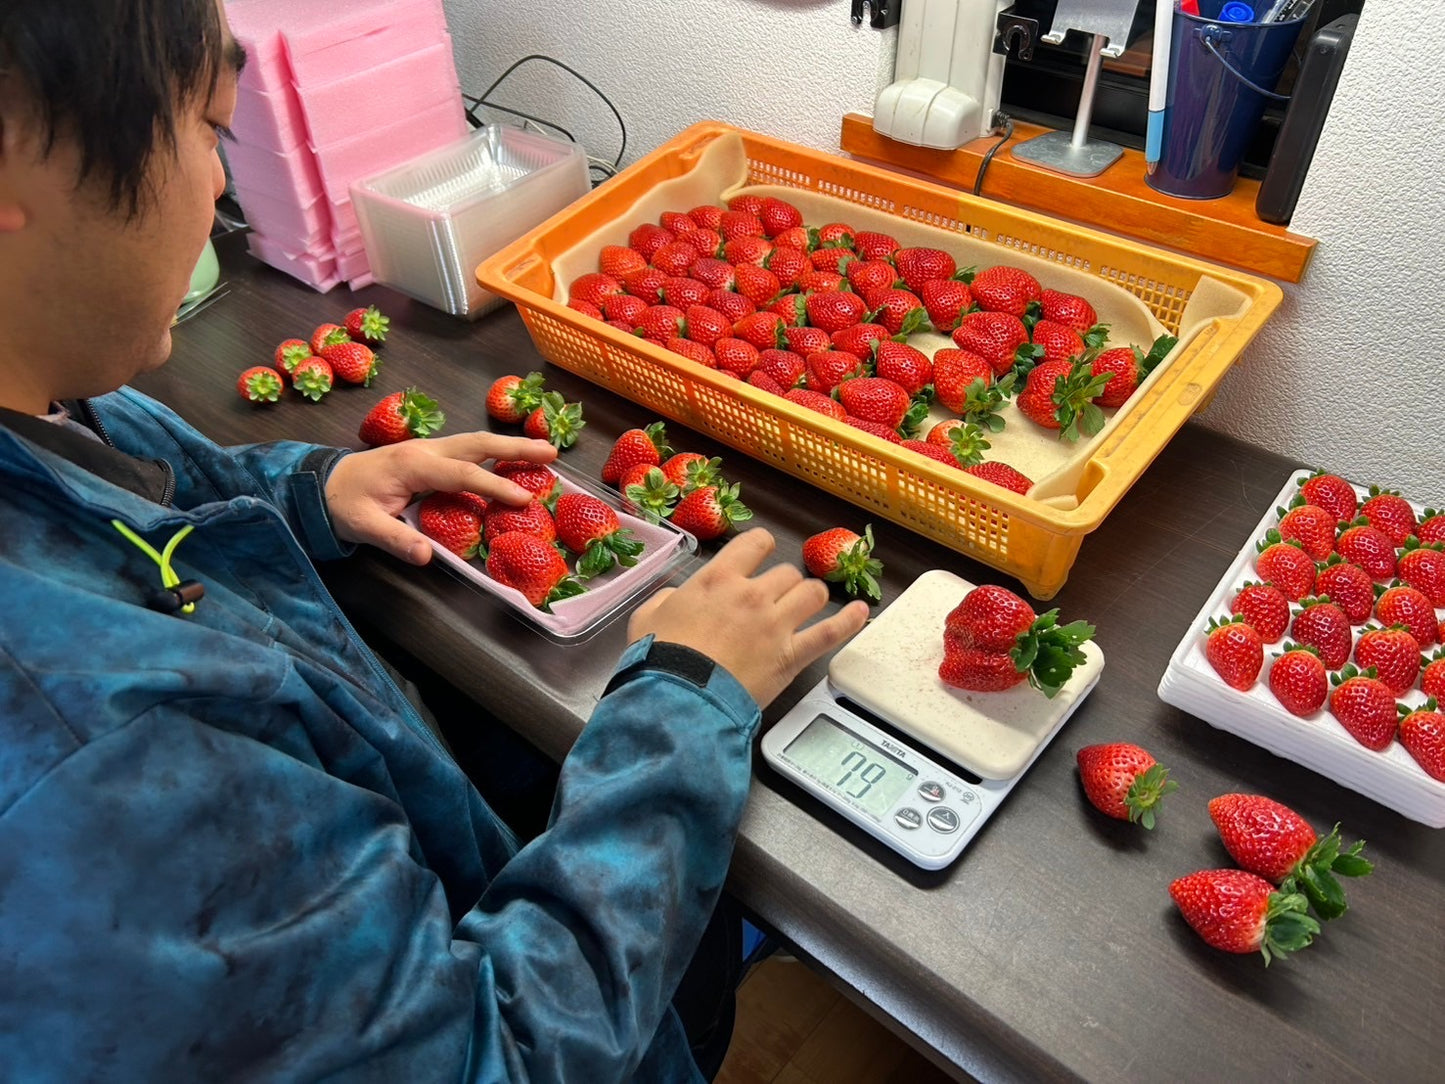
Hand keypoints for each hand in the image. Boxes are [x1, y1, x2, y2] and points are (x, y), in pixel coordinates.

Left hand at [324, 432, 555, 563]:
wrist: (322, 483)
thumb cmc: (343, 503)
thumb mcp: (362, 526)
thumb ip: (394, 539)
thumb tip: (426, 557)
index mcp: (412, 465)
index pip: (462, 474)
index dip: (494, 486)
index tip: (523, 499)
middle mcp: (426, 450)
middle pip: (478, 444)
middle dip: (516, 449)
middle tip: (552, 452)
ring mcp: (429, 449)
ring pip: (476, 443)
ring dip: (511, 447)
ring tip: (545, 453)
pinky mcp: (430, 456)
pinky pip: (469, 451)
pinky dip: (495, 453)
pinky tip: (513, 461)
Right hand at [627, 528, 869, 708]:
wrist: (680, 697)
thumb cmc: (660, 658)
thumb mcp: (648, 616)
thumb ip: (668, 598)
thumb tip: (680, 597)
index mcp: (718, 579)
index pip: (754, 543)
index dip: (761, 547)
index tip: (761, 555)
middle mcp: (753, 594)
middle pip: (787, 573)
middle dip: (783, 584)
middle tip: (774, 599)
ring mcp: (777, 624)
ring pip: (812, 593)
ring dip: (811, 597)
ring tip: (807, 605)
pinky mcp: (792, 655)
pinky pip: (830, 631)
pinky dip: (850, 620)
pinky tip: (861, 611)